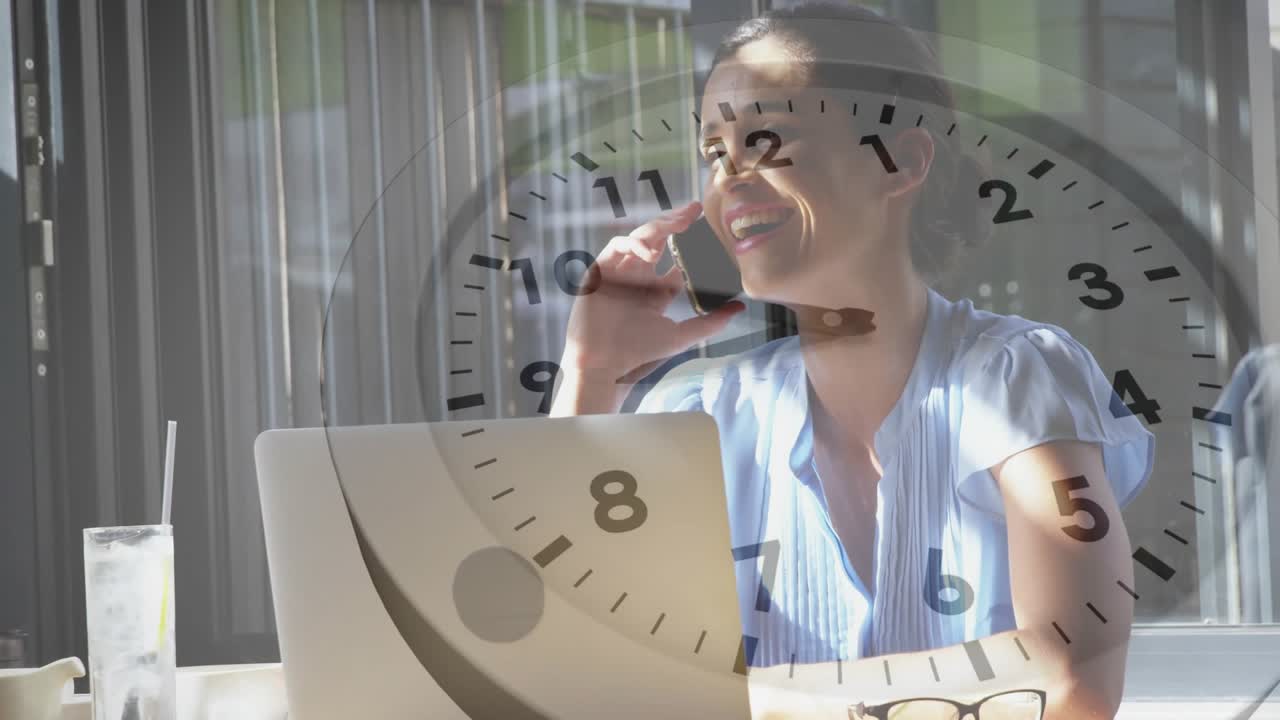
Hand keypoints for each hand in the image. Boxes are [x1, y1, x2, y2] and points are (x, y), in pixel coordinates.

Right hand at [560, 201, 745, 386]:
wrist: (604, 364)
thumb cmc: (638, 353)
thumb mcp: (681, 336)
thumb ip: (710, 322)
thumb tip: (740, 306)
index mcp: (656, 290)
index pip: (676, 259)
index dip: (691, 243)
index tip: (709, 229)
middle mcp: (638, 277)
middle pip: (659, 240)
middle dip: (676, 222)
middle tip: (695, 209)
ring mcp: (619, 272)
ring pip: (640, 238)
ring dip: (658, 227)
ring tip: (679, 224)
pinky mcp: (600, 271)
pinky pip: (617, 247)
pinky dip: (634, 244)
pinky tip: (651, 251)